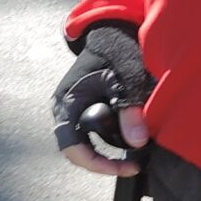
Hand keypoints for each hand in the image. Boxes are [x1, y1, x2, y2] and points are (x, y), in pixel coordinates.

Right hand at [54, 23, 153, 173]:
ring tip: (130, 158)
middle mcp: (64, 108)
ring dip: (103, 155)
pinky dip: (106, 143)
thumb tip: (137, 142)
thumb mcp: (127, 77)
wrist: (112, 34)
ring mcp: (72, 110)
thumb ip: (130, 106)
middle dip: (102, 163)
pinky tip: (125, 144)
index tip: (121, 167)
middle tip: (129, 166)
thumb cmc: (116, 50)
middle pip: (75, 151)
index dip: (95, 163)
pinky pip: (88, 135)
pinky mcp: (82, 109)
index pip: (71, 146)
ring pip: (82, 145)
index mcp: (67, 101)